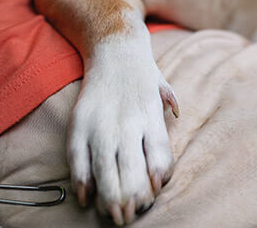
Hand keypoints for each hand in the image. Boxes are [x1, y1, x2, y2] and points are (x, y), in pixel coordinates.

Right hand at [68, 38, 178, 224]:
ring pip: (105, 169)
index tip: (153, 195)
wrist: (113, 46)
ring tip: (112, 215)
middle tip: (129, 217)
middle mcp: (128, 122)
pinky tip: (86, 197)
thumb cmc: (140, 72)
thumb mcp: (162, 87)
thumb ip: (170, 104)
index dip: (156, 180)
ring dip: (109, 197)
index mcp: (151, 117)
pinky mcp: (80, 123)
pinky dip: (82, 181)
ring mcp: (101, 124)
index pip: (158, 156)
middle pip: (130, 170)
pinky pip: (79, 158)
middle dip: (131, 199)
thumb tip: (178, 113)